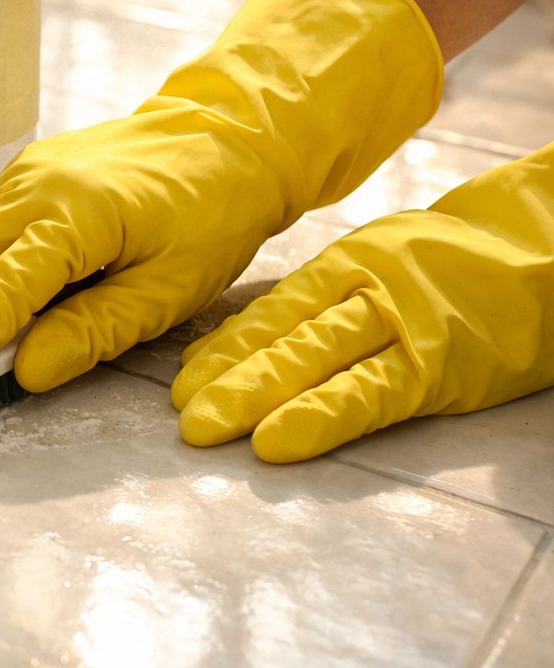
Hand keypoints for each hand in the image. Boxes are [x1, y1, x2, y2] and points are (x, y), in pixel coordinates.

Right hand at [0, 0, 442, 393]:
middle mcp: (35, 184)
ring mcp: (25, 171)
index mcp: (76, 214)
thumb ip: (92, 332)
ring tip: (44, 318)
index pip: (3, 286)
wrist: (229, 136)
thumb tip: (26, 370)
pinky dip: (1, 265)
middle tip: (3, 364)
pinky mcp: (26, 170)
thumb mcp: (167, 292)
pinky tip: (50, 281)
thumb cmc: (212, 215)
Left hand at [173, 144, 553, 461]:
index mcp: (345, 268)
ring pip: (313, 359)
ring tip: (205, 426)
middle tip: (178, 414)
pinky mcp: (437, 366)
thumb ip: (320, 305)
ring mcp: (401, 324)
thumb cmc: (449, 270)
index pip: (272, 311)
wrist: (545, 254)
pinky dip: (317, 418)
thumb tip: (240, 343)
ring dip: (253, 394)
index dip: (223, 347)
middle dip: (225, 376)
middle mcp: (364, 290)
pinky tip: (276, 441)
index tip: (180, 379)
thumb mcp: (379, 269)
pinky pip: (368, 395)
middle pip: (283, 337)